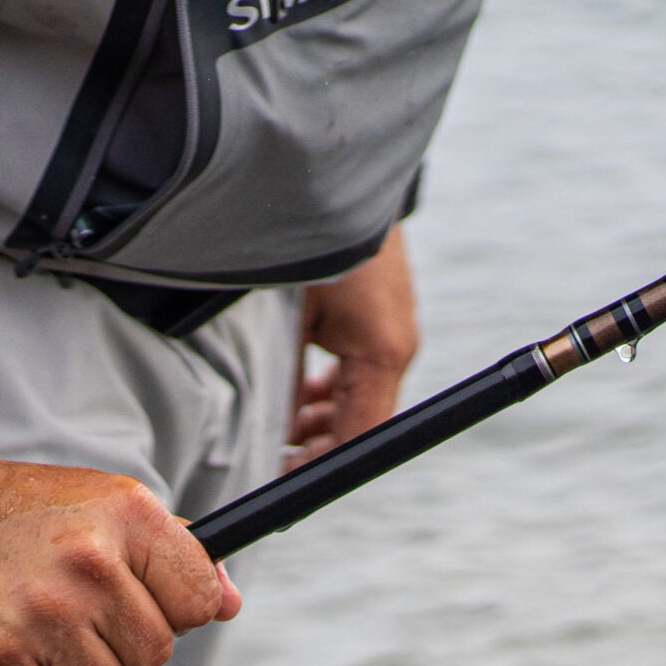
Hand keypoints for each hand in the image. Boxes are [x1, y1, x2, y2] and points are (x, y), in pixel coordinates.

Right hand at [0, 449, 240, 665]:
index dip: (177, 613)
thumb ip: (173, 554)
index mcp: (127, 519)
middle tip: (82, 615)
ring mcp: (43, 615)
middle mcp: (89, 566)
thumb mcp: (107, 506)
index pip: (200, 603)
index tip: (147, 606)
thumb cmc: (16, 514)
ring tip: (48, 632)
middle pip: (155, 655)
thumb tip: (227, 601)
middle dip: (123, 645)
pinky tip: (16, 647)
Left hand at [287, 227, 419, 468]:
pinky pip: (355, 369)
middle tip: (271, 458)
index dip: (323, 467)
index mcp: (384, 353)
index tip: (286, 481)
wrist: (334, 183)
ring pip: (356, 397)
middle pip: (361, 421)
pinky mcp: (380, 319)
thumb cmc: (317, 248)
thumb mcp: (294, 322)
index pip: (361, 436)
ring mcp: (391, 334)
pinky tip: (295, 390)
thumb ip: (289, 382)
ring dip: (319, 415)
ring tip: (278, 425)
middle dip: (316, 443)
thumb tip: (276, 429)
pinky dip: (326, 386)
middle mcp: (395, 348)